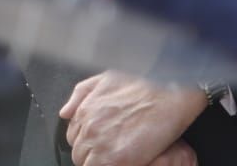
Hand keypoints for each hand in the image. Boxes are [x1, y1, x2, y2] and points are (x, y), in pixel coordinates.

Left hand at [60, 71, 207, 165]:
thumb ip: (82, 94)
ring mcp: (100, 144)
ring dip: (99, 161)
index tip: (102, 141)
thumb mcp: (109, 78)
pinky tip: (122, 159)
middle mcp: (89, 126)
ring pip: (87, 164)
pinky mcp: (114, 159)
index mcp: (86, 109)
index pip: (74, 136)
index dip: (89, 140)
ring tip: (118, 154)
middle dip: (92, 153)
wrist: (171, 91)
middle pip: (79, 152)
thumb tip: (65, 112)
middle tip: (112, 149)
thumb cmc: (146, 82)